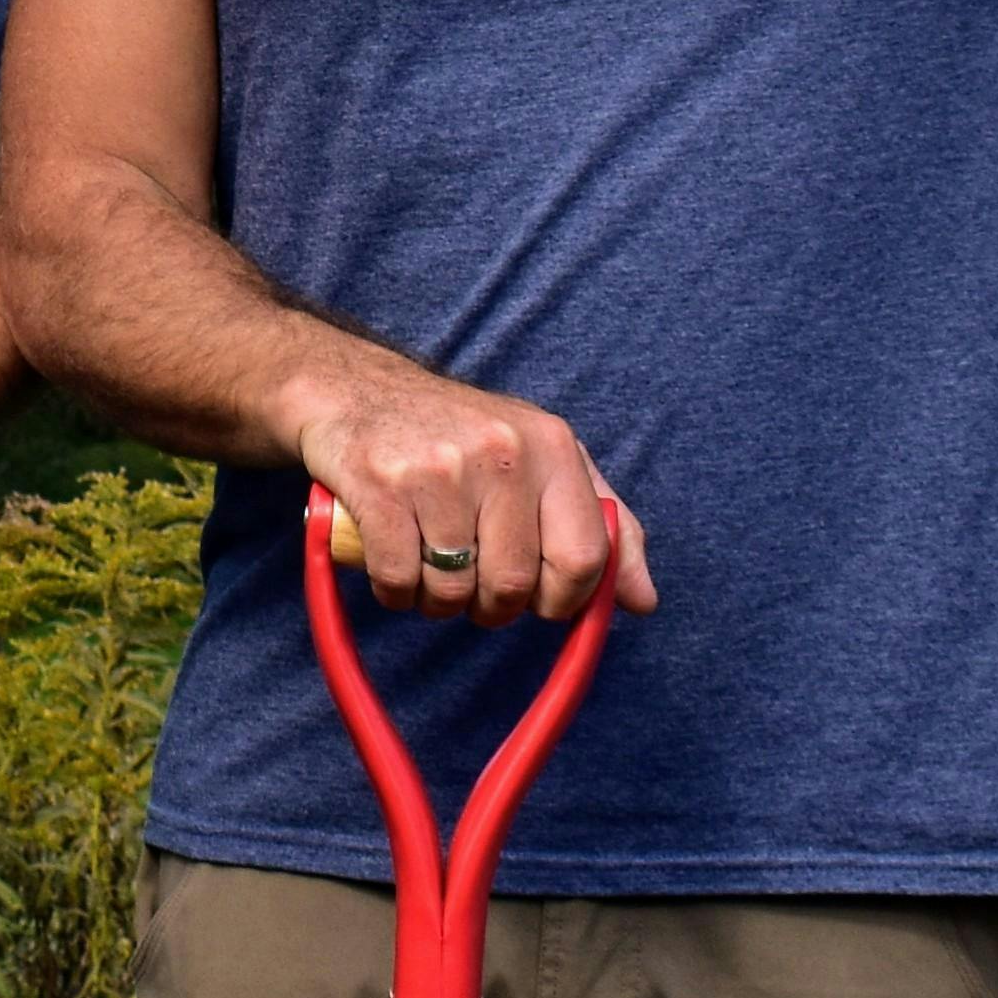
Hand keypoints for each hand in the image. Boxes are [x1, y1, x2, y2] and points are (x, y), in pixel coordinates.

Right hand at [279, 353, 653, 626]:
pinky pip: (399, 581)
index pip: (584, 557)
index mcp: (551, 445)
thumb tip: (643, 601)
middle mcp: (502, 452)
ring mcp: (439, 468)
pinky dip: (395, 593)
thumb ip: (600, 526)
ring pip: (454, 590)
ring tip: (430, 566)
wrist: (354, 390)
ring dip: (438, 601)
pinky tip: (393, 565)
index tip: (537, 598)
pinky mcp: (379, 486)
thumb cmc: (459, 436)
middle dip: (492, 606)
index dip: (562, 600)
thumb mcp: (541, 460)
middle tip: (473, 584)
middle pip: (514, 584)